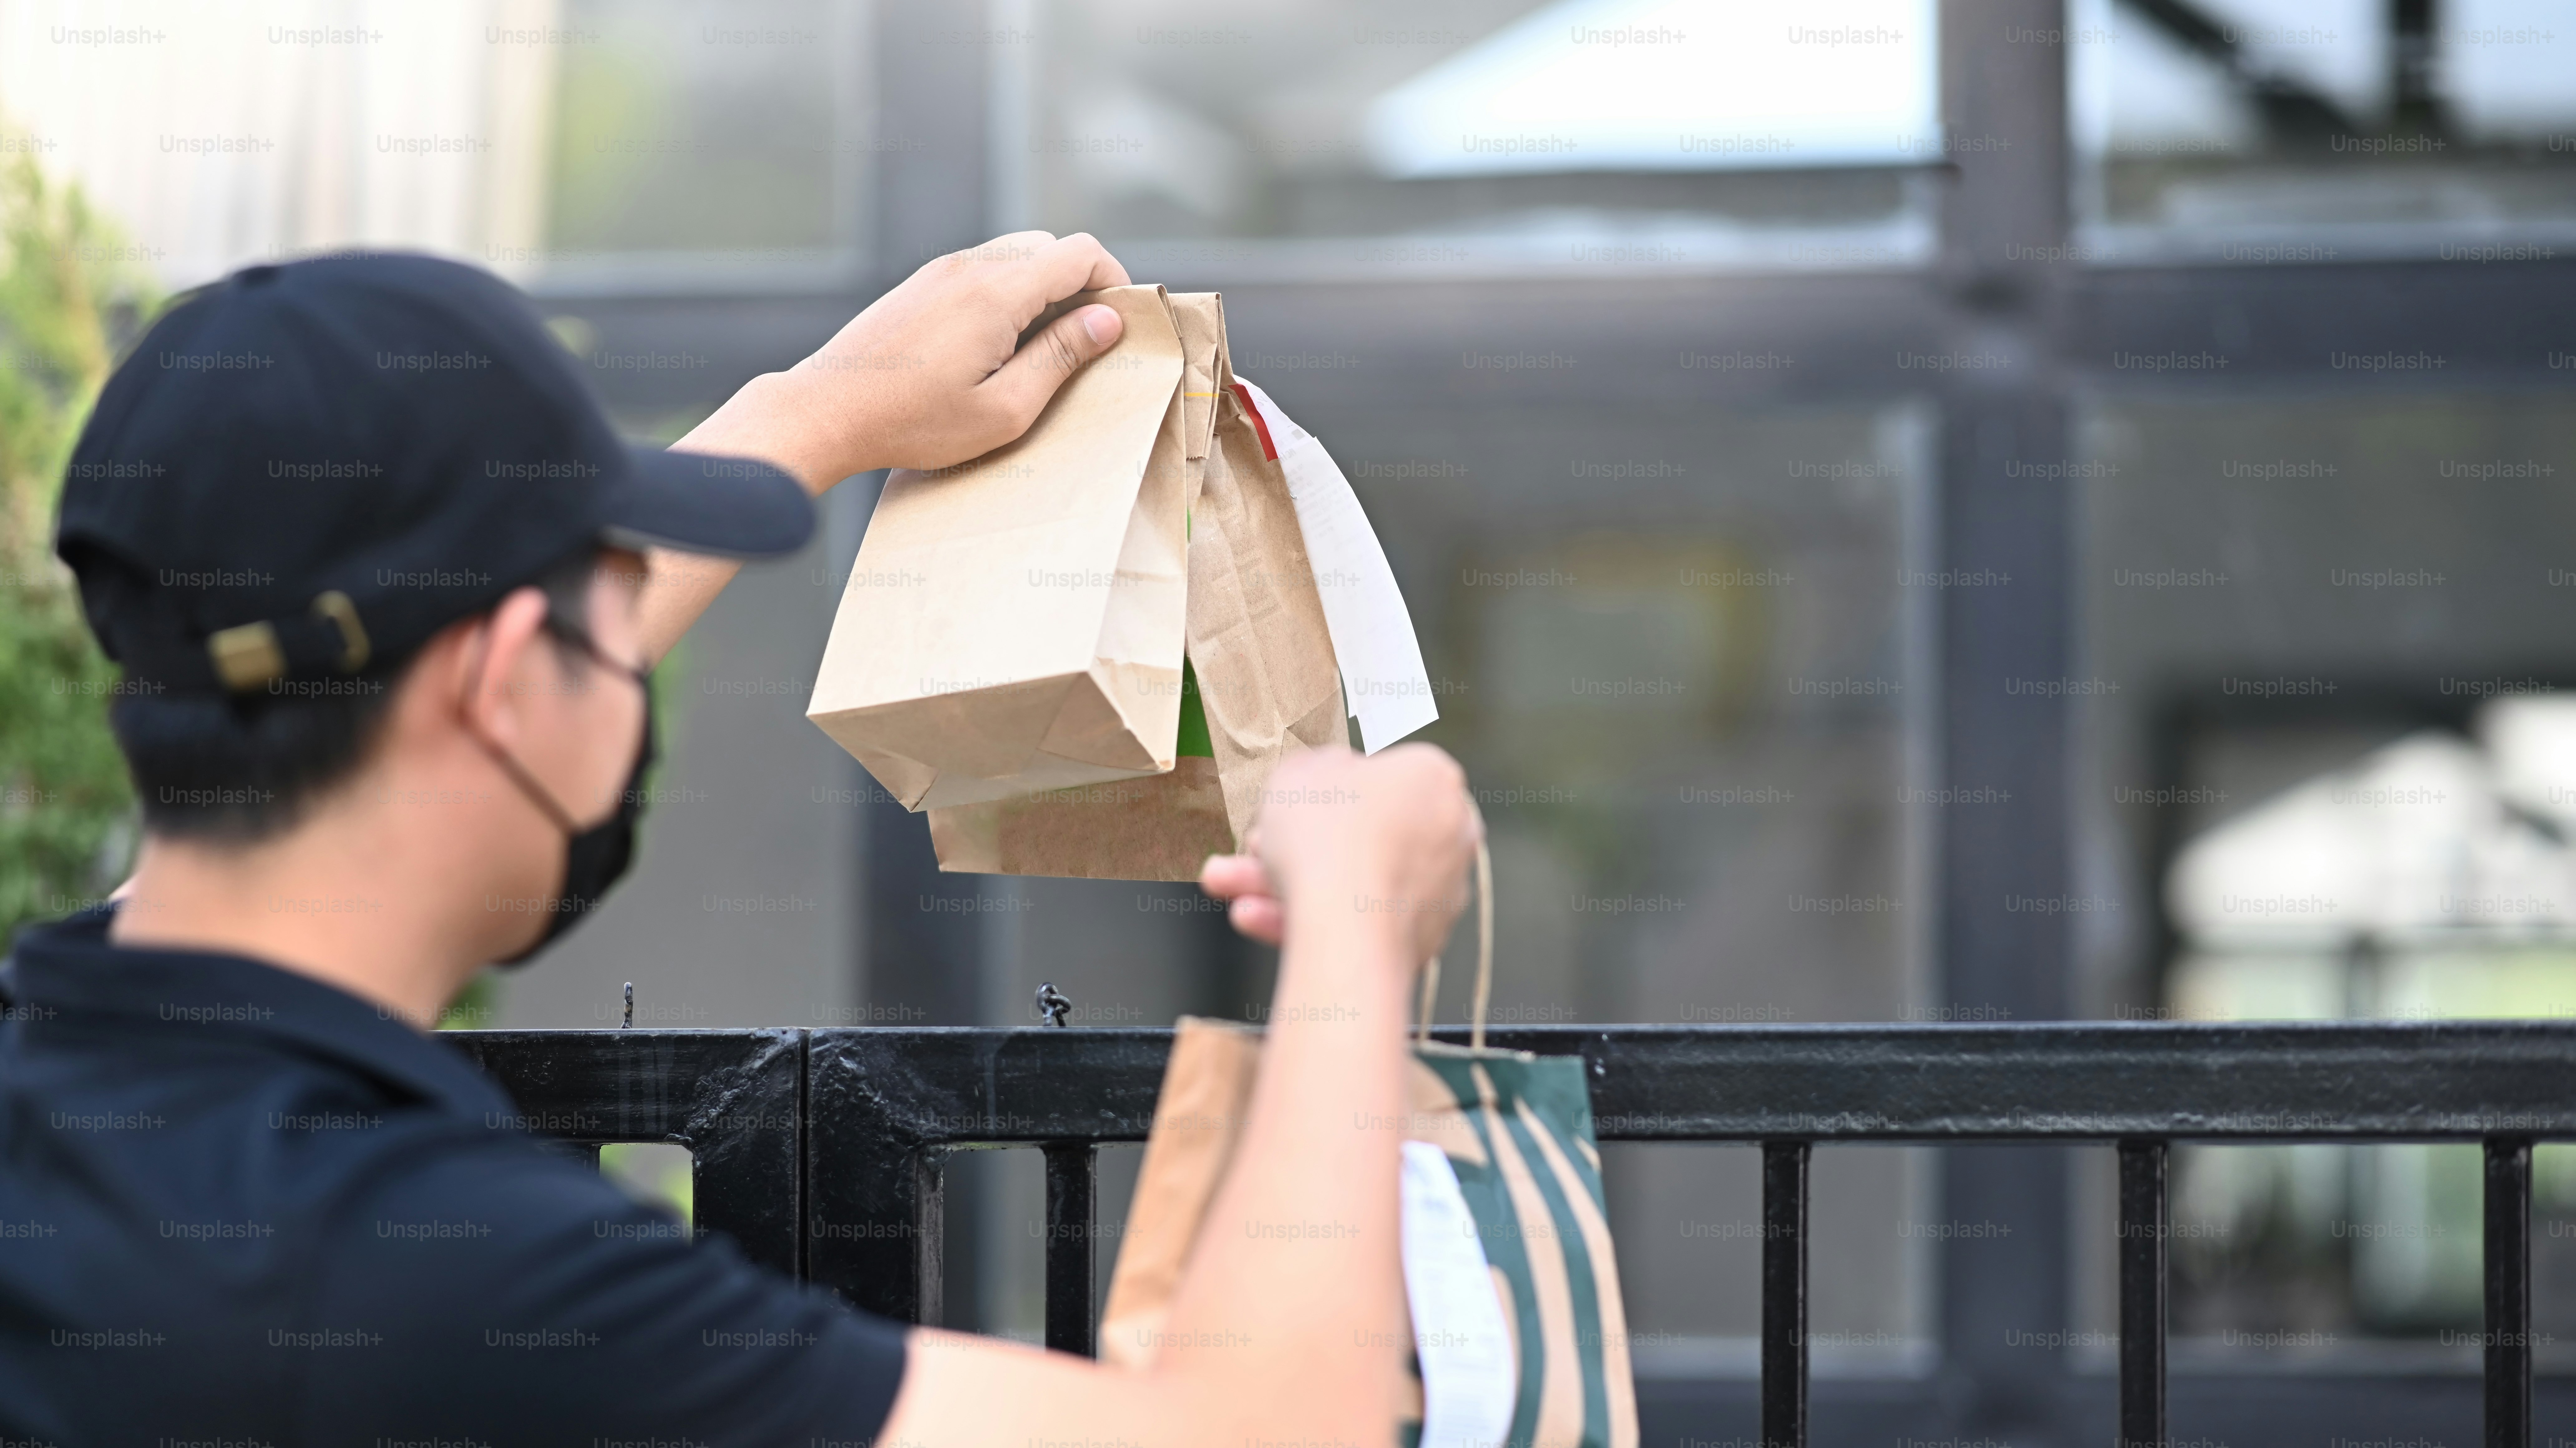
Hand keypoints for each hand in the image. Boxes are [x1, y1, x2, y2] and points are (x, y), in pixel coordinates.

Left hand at [785, 231, 1131, 475]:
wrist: (825, 411)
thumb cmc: (913, 422)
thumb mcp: (1004, 408)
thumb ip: (1060, 359)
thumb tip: (1107, 321)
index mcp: (996, 294)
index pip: (1080, 252)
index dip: (1114, 281)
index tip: (1117, 324)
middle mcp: (969, 267)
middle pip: (1050, 246)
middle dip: (1080, 286)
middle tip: (1082, 342)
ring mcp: (941, 272)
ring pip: (1016, 255)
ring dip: (1042, 291)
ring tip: (1037, 350)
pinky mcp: (921, 285)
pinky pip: (982, 271)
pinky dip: (1007, 295)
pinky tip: (995, 347)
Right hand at [1197, 745, 1477, 965]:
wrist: (1346, 925)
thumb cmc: (1326, 836)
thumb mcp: (1298, 773)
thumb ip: (1315, 767)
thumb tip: (1329, 774)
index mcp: (1434, 779)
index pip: (1377, 777)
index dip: (1322, 790)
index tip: (1288, 805)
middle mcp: (1450, 833)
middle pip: (1358, 835)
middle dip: (1291, 843)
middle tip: (1250, 846)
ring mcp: (1441, 892)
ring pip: (1351, 882)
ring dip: (1283, 884)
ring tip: (1231, 889)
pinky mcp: (1422, 942)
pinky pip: (1356, 922)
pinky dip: (1309, 920)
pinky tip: (1253, 917)